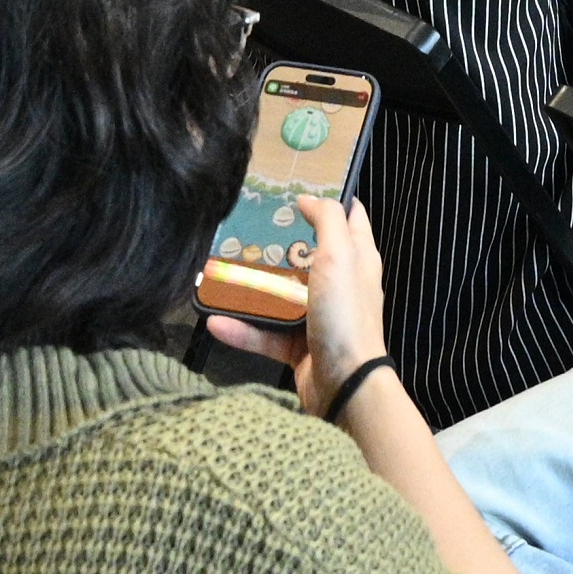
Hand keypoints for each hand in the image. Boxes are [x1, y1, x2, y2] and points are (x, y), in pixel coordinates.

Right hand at [206, 197, 392, 417]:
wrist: (345, 385)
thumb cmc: (345, 313)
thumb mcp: (340, 256)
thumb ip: (327, 220)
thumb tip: (309, 198)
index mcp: (358, 260)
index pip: (350, 219)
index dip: (331, 199)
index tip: (297, 189)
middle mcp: (340, 285)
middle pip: (308, 255)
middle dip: (280, 243)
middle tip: (247, 227)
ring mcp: (318, 318)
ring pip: (281, 296)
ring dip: (253, 289)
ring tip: (221, 271)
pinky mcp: (298, 347)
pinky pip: (265, 333)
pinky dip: (242, 329)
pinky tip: (215, 321)